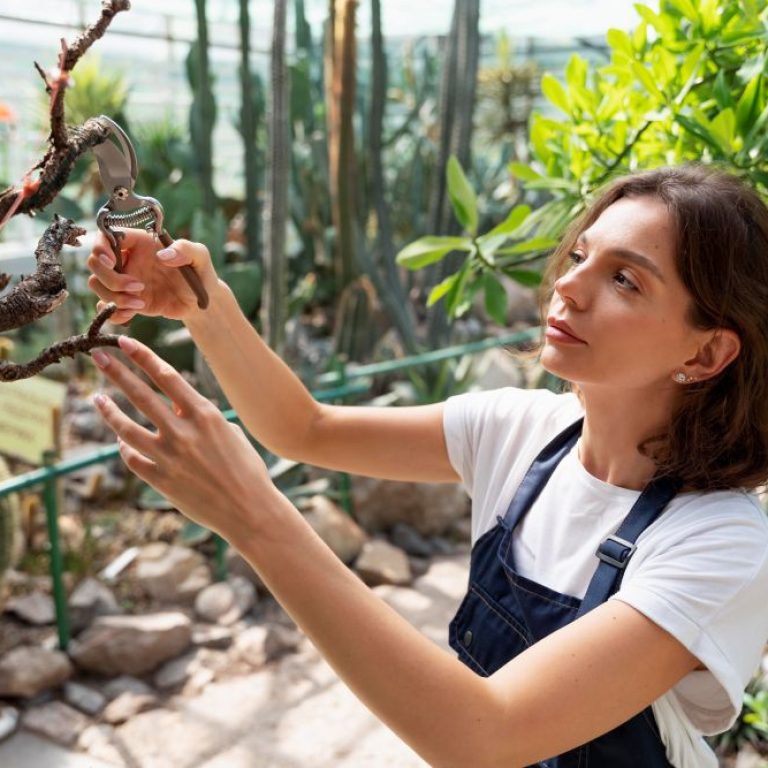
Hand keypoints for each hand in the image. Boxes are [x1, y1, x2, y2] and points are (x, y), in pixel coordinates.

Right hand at [87, 229, 220, 324]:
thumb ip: (185, 249)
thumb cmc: (200, 273)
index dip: (101, 248)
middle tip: (139, 287)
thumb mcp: (200, 257)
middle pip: (95, 263)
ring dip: (113, 297)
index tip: (112, 262)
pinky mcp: (127, 301)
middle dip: (110, 278)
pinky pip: (106, 307)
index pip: (107, 236)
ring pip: (97, 286)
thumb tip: (163, 255)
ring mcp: (125, 281)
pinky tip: (134, 313)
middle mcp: (127, 260)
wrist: (201, 303)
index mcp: (140, 242)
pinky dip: (114, 313)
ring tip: (140, 304)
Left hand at [90, 336, 277, 542]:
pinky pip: (133, 459)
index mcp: (204, 415)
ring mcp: (169, 458)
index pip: (166, 377)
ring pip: (126, 428)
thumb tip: (176, 406)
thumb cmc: (247, 469)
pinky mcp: (160, 481)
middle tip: (97, 355)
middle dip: (117, 372)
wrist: (249, 510)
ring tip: (97, 397)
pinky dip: (124, 447)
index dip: (142, 357)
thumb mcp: (229, 432)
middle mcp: (183, 432)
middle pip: (140, 395)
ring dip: (109, 411)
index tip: (125, 342)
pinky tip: (119, 439)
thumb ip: (200, 416)